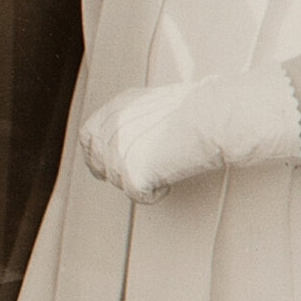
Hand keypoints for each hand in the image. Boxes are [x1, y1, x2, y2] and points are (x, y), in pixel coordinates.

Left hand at [79, 69, 300, 201]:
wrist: (213, 118)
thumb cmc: (199, 110)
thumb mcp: (156, 105)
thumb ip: (134, 122)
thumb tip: (130, 143)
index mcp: (117, 108)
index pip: (88, 136)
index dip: (94, 154)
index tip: (103, 165)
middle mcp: (112, 129)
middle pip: (101, 164)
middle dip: (121, 172)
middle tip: (148, 172)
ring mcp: (118, 153)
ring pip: (120, 182)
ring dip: (143, 179)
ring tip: (170, 161)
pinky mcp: (131, 175)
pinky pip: (140, 195)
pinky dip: (157, 192)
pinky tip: (173, 175)